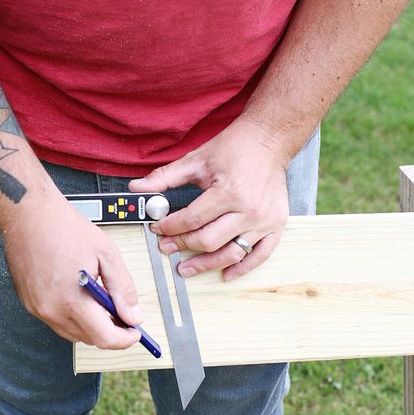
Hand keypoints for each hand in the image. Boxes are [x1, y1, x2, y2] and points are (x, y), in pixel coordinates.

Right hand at [1, 192, 143, 347]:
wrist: (29, 214)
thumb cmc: (64, 228)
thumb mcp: (106, 254)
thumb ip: (123, 289)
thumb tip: (133, 315)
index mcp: (72, 299)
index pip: (104, 338)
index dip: (124, 339)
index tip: (134, 331)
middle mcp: (51, 310)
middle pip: (89, 339)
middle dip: (109, 330)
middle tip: (120, 312)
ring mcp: (37, 308)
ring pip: (72, 333)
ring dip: (90, 325)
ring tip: (99, 300)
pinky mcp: (29, 303)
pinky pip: (56, 321)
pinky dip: (73, 316)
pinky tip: (79, 295)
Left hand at [129, 116, 290, 279]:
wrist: (269, 140)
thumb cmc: (235, 148)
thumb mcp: (196, 159)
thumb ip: (165, 177)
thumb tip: (137, 187)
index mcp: (228, 192)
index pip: (191, 219)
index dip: (170, 227)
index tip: (158, 228)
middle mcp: (248, 210)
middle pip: (209, 240)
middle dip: (183, 245)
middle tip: (167, 247)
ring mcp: (264, 220)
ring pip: (232, 253)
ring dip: (207, 264)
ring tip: (186, 268)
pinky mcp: (276, 224)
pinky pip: (259, 254)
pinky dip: (243, 268)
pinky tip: (226, 274)